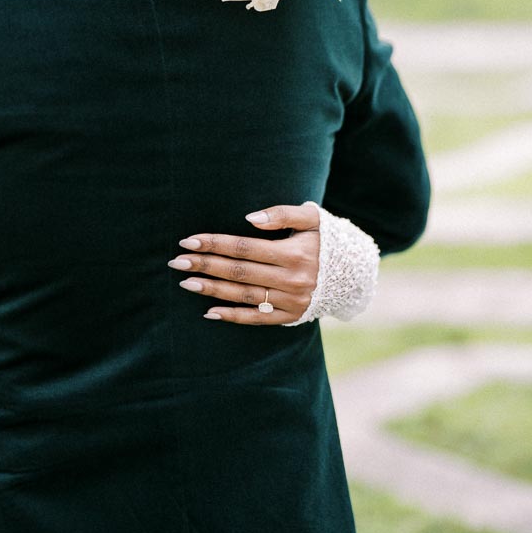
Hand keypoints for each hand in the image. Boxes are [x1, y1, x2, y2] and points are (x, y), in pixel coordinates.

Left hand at [167, 202, 319, 324]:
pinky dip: (233, 316)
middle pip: (240, 272)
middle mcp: (292, 280)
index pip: (245, 248)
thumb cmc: (325, 238)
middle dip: (206, 266)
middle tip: (177, 262)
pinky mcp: (291, 316)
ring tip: (187, 283)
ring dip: (212, 290)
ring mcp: (291, 301)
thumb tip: (249, 218)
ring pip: (244, 295)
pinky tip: (209, 312)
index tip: (188, 241)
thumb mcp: (312, 218)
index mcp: (294, 254)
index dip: (215, 243)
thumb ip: (282, 214)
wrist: (354, 272)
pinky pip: (258, 318)